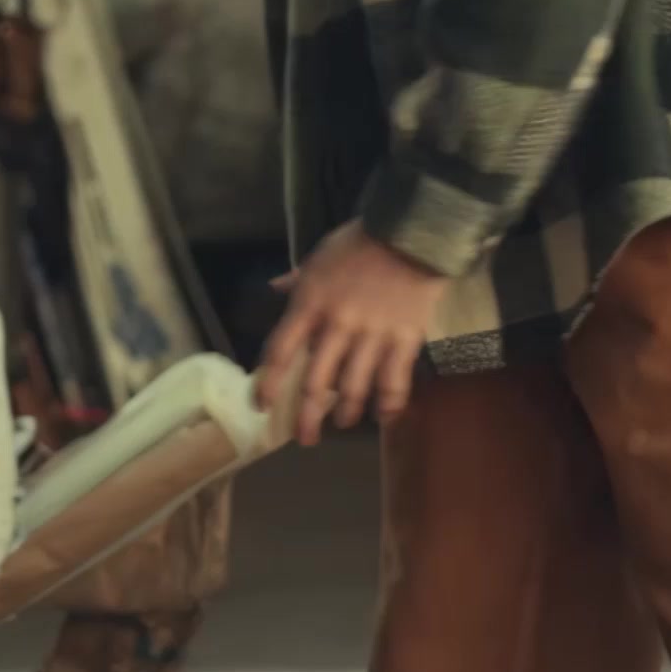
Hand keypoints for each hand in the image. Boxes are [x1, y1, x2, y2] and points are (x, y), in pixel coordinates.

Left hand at [255, 221, 446, 445]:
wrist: (410, 233)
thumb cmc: (358, 243)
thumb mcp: (317, 258)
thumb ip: (296, 281)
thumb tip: (274, 288)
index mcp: (309, 305)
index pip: (280, 352)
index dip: (267, 384)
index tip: (261, 406)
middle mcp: (336, 326)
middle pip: (315, 383)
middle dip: (307, 417)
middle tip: (304, 438)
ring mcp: (372, 336)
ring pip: (354, 389)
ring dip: (346, 413)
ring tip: (342, 422)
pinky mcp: (405, 340)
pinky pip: (394, 382)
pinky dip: (388, 406)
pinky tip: (383, 418)